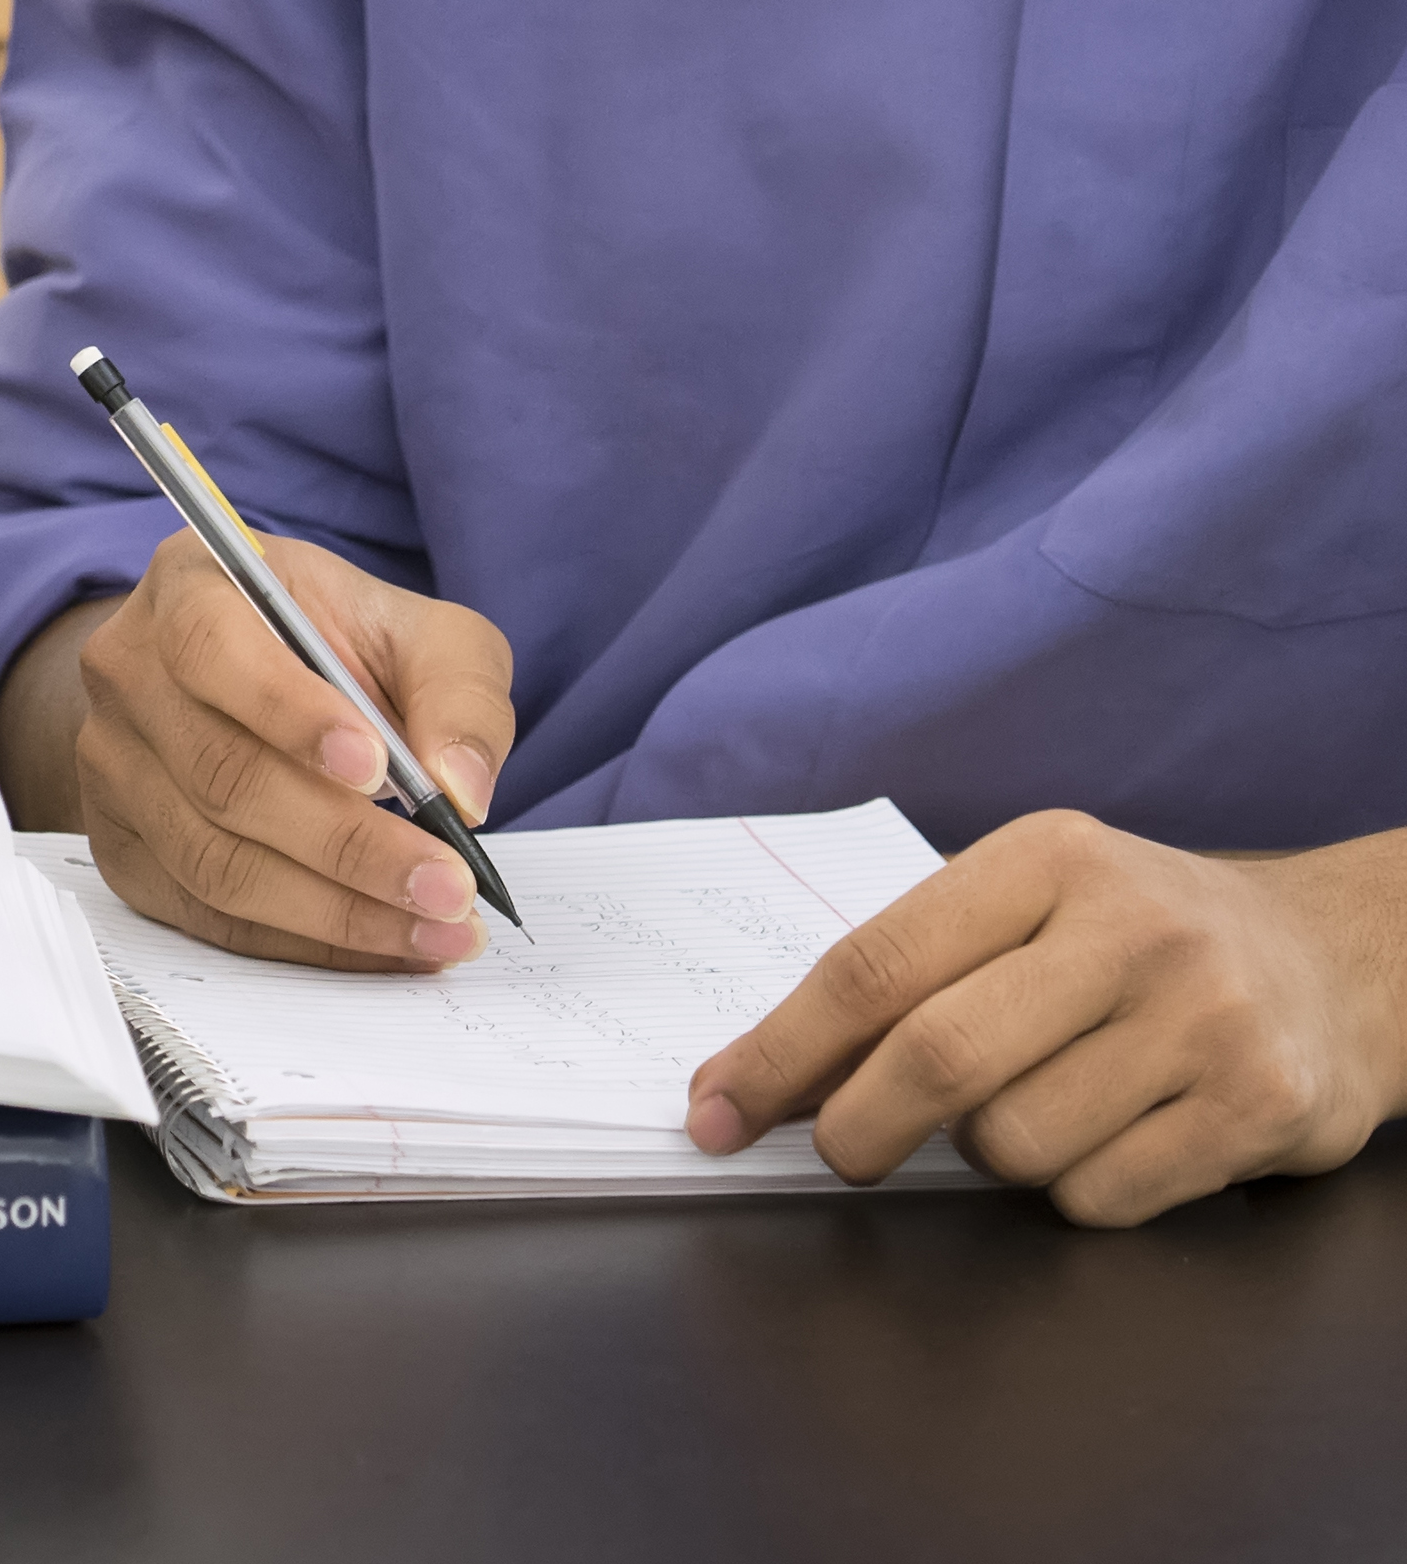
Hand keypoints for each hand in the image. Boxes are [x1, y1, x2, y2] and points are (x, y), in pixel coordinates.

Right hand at [75, 529, 515, 968]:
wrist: (245, 679)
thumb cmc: (335, 647)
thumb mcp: (416, 631)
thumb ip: (456, 692)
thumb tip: (464, 791)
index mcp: (188, 590)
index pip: (212, 650)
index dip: (289, 712)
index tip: (379, 767)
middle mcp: (128, 676)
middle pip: (224, 777)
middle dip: (349, 845)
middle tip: (447, 885)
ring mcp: (113, 769)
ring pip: (215, 862)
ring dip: (335, 911)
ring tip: (434, 929)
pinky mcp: (122, 848)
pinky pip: (207, 916)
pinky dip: (304, 941)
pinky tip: (380, 942)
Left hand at [685, 811, 1406, 1225]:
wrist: (1340, 959)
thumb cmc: (1139, 941)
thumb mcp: (1030, 909)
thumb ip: (910, 976)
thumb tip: (759, 1080)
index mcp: (1047, 857)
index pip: (874, 965)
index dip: (778, 1051)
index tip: (714, 1110)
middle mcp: (1130, 927)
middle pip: (935, 1059)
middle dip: (854, 1128)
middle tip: (836, 1154)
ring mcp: (1202, 1017)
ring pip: (1014, 1143)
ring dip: (989, 1156)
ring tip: (1037, 1107)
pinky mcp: (1259, 1106)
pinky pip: (1098, 1197)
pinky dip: (1072, 1193)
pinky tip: (1114, 1137)